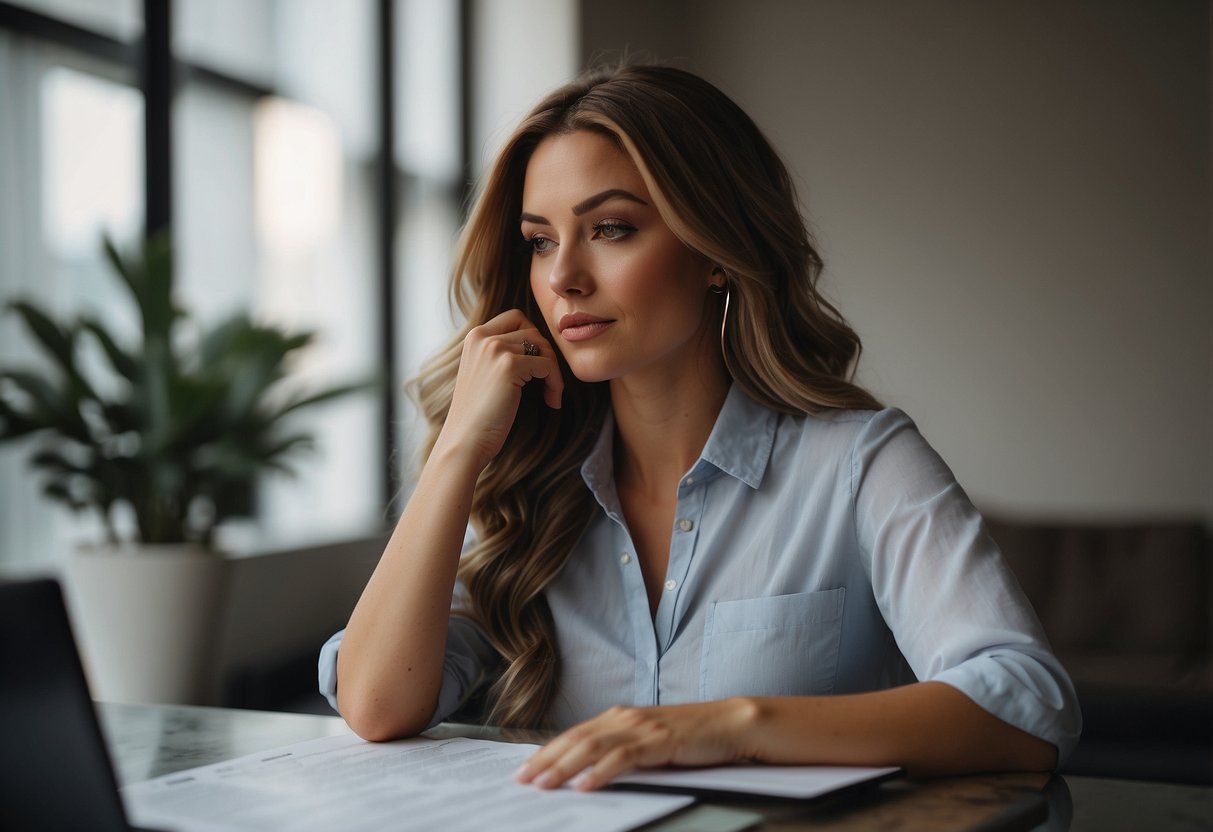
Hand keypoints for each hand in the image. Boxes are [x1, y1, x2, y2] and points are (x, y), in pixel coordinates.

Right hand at [436, 310, 562, 469]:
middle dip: (547, 357)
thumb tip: (539, 344)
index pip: (516, 317)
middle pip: (534, 332)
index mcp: (474, 336)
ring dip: (553, 372)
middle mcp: (482, 337)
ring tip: (550, 395)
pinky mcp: (509, 365)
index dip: (533, 338)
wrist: (464, 441)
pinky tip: (551, 401)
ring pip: (543, 348)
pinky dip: (555, 383)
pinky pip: (548, 365)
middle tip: (548, 384)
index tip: (537, 365)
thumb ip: (500, 353)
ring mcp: (495, 348)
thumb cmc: (478, 415)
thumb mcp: (483, 373)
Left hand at [514, 700, 757, 791]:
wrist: (734, 723)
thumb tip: (590, 771)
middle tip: (522, 780)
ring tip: (543, 784)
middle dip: (545, 760)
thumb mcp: (650, 742)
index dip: (547, 751)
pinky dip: (600, 771)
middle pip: (576, 739)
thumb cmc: (693, 736)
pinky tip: (585, 785)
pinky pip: (624, 757)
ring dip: (564, 766)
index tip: (523, 769)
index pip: (574, 734)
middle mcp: (626, 717)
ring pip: (593, 746)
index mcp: (620, 717)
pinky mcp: (661, 740)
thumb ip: (623, 750)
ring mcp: (643, 727)